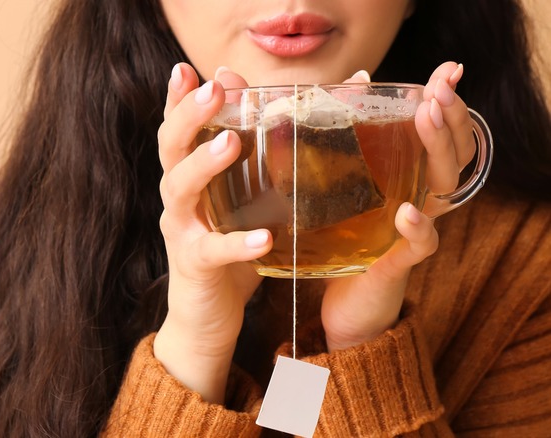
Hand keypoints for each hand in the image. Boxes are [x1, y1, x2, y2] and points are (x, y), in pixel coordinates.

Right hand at [153, 63, 271, 403]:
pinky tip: (262, 238)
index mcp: (188, 179)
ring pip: (180, 191)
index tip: (184, 69)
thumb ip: (259, 165)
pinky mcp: (195, 267)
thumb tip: (289, 115)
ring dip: (203, 164)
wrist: (206, 316)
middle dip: (188, 116)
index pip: (177, 131)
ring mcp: (182, 232)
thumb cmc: (229, 252)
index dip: (177, 99)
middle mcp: (178, 200)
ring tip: (231, 144)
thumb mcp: (242, 205)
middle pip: (170, 149)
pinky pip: (212, 252)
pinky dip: (235, 244)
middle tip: (211, 89)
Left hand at [321, 63, 474, 350]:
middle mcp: (418, 199)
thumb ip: (328, 139)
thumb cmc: (340, 238)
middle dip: (448, 115)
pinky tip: (408, 212)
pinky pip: (421, 244)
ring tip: (427, 117)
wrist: (340, 303)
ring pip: (443, 187)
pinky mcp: (398, 262)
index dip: (447, 100)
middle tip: (438, 87)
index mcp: (406, 178)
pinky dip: (418, 228)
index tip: (448, 69)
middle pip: (451, 152)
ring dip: (437, 149)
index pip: (438, 133)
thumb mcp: (333, 185)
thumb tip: (335, 86)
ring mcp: (412, 230)